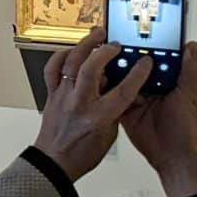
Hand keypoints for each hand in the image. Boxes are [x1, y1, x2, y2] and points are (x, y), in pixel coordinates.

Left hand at [34, 26, 150, 183]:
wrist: (54, 162)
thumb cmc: (82, 153)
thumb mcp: (110, 134)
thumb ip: (118, 110)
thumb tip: (126, 90)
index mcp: (99, 117)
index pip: (123, 91)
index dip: (137, 74)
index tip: (145, 62)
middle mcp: (80, 103)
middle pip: (92, 68)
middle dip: (106, 51)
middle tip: (116, 44)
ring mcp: (63, 96)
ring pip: (71, 63)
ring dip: (84, 45)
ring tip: (96, 34)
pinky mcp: (51, 93)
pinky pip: (52, 68)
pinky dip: (61, 56)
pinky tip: (72, 50)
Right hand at [119, 41, 196, 196]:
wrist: (173, 156)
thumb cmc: (186, 128)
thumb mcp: (189, 95)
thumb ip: (189, 71)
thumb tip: (191, 46)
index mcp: (169, 82)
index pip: (157, 59)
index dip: (149, 47)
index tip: (139, 32)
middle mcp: (152, 89)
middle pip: (137, 67)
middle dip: (128, 57)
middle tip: (115, 42)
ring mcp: (137, 100)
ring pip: (124, 80)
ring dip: (116, 71)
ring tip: (104, 56)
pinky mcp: (124, 111)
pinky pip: (114, 97)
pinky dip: (107, 89)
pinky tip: (100, 77)